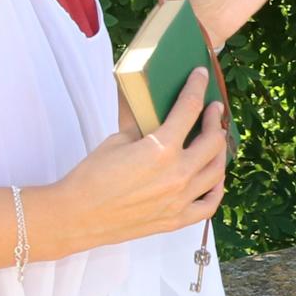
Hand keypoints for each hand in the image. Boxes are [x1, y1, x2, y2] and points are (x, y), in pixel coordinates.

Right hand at [43, 69, 225, 251]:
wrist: (76, 216)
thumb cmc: (91, 176)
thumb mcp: (116, 140)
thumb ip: (141, 122)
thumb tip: (148, 103)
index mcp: (161, 149)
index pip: (188, 109)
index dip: (196, 87)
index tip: (201, 75)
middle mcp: (177, 174)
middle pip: (212, 140)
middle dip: (214, 119)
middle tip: (212, 109)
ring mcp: (180, 200)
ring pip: (216, 171)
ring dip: (219, 150)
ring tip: (215, 139)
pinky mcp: (176, 219)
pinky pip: (209, 204)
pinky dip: (217, 188)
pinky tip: (215, 177)